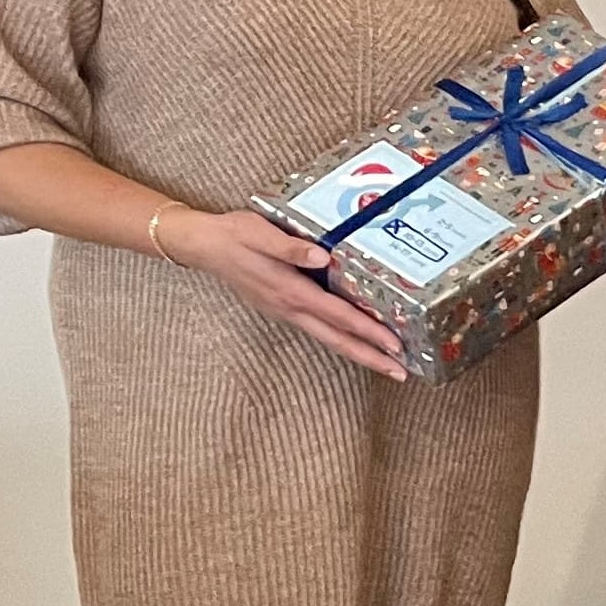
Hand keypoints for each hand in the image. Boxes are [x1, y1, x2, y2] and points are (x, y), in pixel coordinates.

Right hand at [165, 207, 407, 377]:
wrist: (203, 246)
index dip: (367, 331)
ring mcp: (286, 312)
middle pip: (337, 340)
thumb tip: (322, 256)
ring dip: (359, 353)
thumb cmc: (234, 235)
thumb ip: (290, 246)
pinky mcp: (283, 308)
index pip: (337, 316)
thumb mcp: (260, 232)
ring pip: (329, 338)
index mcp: (290, 291)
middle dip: (371, 357)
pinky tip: (357, 341)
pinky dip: (342, 339)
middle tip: (402, 373)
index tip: (394, 345)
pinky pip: (319, 330)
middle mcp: (290, 308)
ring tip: (388, 364)